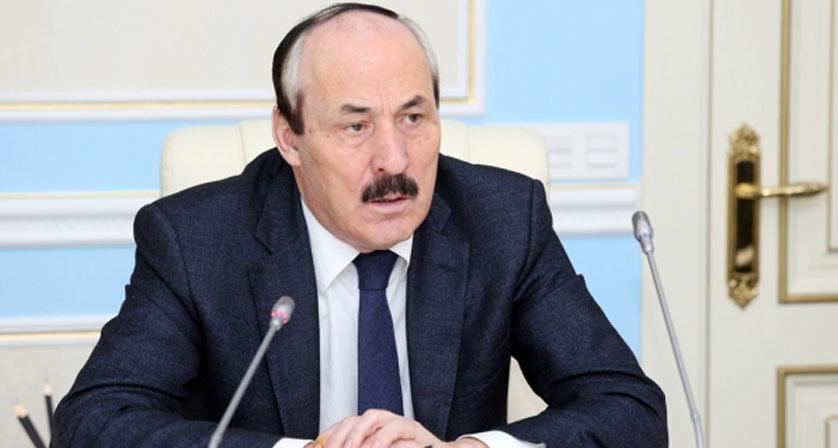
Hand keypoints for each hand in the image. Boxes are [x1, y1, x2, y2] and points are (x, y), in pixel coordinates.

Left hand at [313, 409, 487, 447]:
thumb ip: (363, 447)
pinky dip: (385, 438)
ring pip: (376, 417)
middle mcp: (383, 422)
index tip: (321, 446)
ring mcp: (398, 423)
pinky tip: (376, 447)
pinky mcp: (415, 430)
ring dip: (361, 432)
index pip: (345, 424)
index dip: (331, 434)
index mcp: (371, 429)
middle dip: (343, 434)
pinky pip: (398, 429)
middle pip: (357, 418)